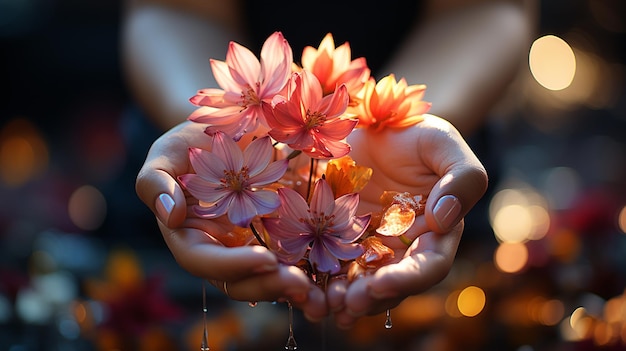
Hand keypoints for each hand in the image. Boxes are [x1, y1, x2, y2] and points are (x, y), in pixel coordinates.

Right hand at [135, 121, 327, 320]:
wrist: (228, 134)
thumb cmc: (189, 144)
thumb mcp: (165, 154)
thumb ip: (155, 182)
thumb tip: (170, 216)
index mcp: (188, 236)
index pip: (202, 261)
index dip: (232, 265)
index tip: (265, 260)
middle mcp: (219, 250)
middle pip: (238, 283)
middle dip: (267, 287)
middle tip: (299, 283)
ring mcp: (249, 246)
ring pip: (266, 279)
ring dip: (290, 285)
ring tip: (315, 287)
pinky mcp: (277, 237)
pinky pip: (291, 259)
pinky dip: (307, 269)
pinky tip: (327, 273)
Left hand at [326, 114, 487, 328]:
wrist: (376, 127)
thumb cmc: (418, 134)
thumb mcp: (444, 145)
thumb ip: (461, 178)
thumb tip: (443, 220)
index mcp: (435, 233)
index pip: (428, 266)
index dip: (408, 280)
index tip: (382, 284)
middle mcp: (401, 247)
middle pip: (389, 284)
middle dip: (369, 297)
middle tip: (348, 303)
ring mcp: (367, 244)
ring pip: (358, 281)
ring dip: (342, 297)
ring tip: (324, 303)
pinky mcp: (336, 236)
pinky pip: (328, 262)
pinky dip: (317, 277)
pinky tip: (303, 287)